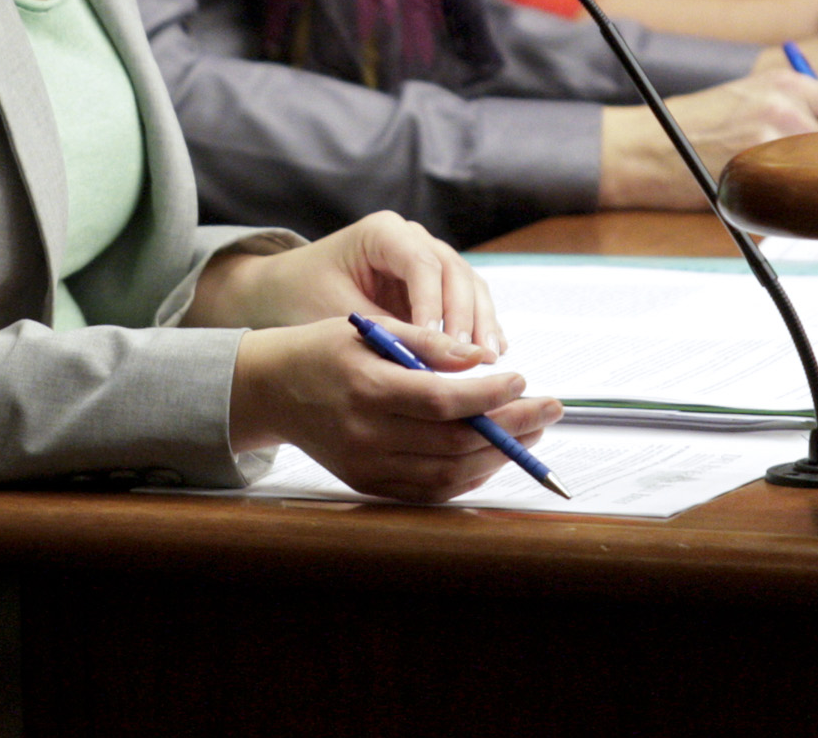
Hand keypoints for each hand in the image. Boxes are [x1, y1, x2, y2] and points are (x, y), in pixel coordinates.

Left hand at [187, 212, 504, 353]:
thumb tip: (428, 363)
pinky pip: (464, 299)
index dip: (435, 305)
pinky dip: (477, 325)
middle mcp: (411, 238)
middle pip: (453, 272)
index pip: (421, 265)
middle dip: (466, 317)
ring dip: (481, 322)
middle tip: (475, 359)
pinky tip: (490, 354)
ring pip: (467, 283)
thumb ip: (383, 331)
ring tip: (490, 360)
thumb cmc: (304, 294)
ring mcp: (426, 256)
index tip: (441, 346)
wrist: (287, 288)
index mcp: (383, 233)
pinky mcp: (433, 283)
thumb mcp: (336, 312)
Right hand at [228, 314, 560, 502]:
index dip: (489, 396)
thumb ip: (425, 342)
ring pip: (448, 474)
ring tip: (529, 430)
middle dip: (511, 427)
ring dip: (497, 456)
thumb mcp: (367, 327)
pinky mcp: (368, 484)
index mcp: (366, 386)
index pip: (442, 400)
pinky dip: (467, 476)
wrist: (269, 389)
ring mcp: (367, 465)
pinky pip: (430, 491)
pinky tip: (491, 454)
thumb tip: (479, 356)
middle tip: (548, 407)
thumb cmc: (322, 348)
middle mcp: (366, 432)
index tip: (521, 379)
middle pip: (453, 442)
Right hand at [597, 70, 817, 208]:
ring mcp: (775, 131)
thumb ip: (807, 111)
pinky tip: (804, 214)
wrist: (649, 145)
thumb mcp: (757, 99)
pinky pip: (811, 192)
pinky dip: (816, 207)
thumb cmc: (703, 128)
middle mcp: (789, 98)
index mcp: (791, 80)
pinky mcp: (760, 163)